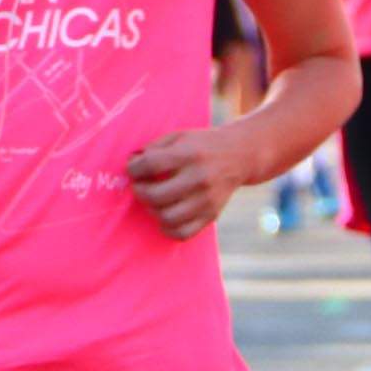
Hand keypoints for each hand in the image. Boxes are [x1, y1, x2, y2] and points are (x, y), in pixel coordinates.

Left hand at [126, 123, 257, 238]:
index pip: (150, 165)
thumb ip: (153, 148)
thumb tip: (131, 164)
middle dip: (140, 191)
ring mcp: (207, 200)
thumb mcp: (179, 136)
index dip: (134, 169)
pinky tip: (165, 215)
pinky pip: (182, 233)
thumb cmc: (202, 145)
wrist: (240, 155)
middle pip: (155, 195)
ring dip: (152, 210)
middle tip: (140, 186)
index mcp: (190, 154)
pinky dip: (167, 228)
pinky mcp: (211, 215)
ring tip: (153, 200)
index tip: (134, 169)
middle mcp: (200, 178)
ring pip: (167, 218)